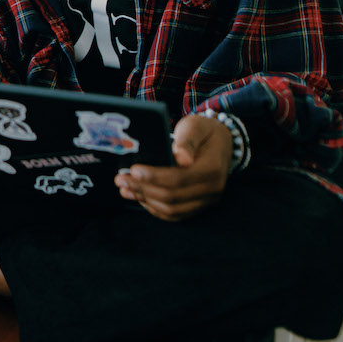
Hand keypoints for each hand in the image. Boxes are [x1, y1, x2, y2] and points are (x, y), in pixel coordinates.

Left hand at [114, 113, 232, 220]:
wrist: (221, 141)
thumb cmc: (204, 131)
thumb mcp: (195, 126)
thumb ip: (187, 141)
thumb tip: (180, 158)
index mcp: (211, 169)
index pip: (178, 179)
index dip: (154, 176)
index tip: (134, 170)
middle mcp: (212, 190)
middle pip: (172, 197)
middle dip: (143, 189)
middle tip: (121, 179)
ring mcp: (206, 201)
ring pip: (172, 210)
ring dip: (146, 200)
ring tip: (126, 188)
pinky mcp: (198, 205)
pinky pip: (175, 214)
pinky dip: (155, 208)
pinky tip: (140, 197)